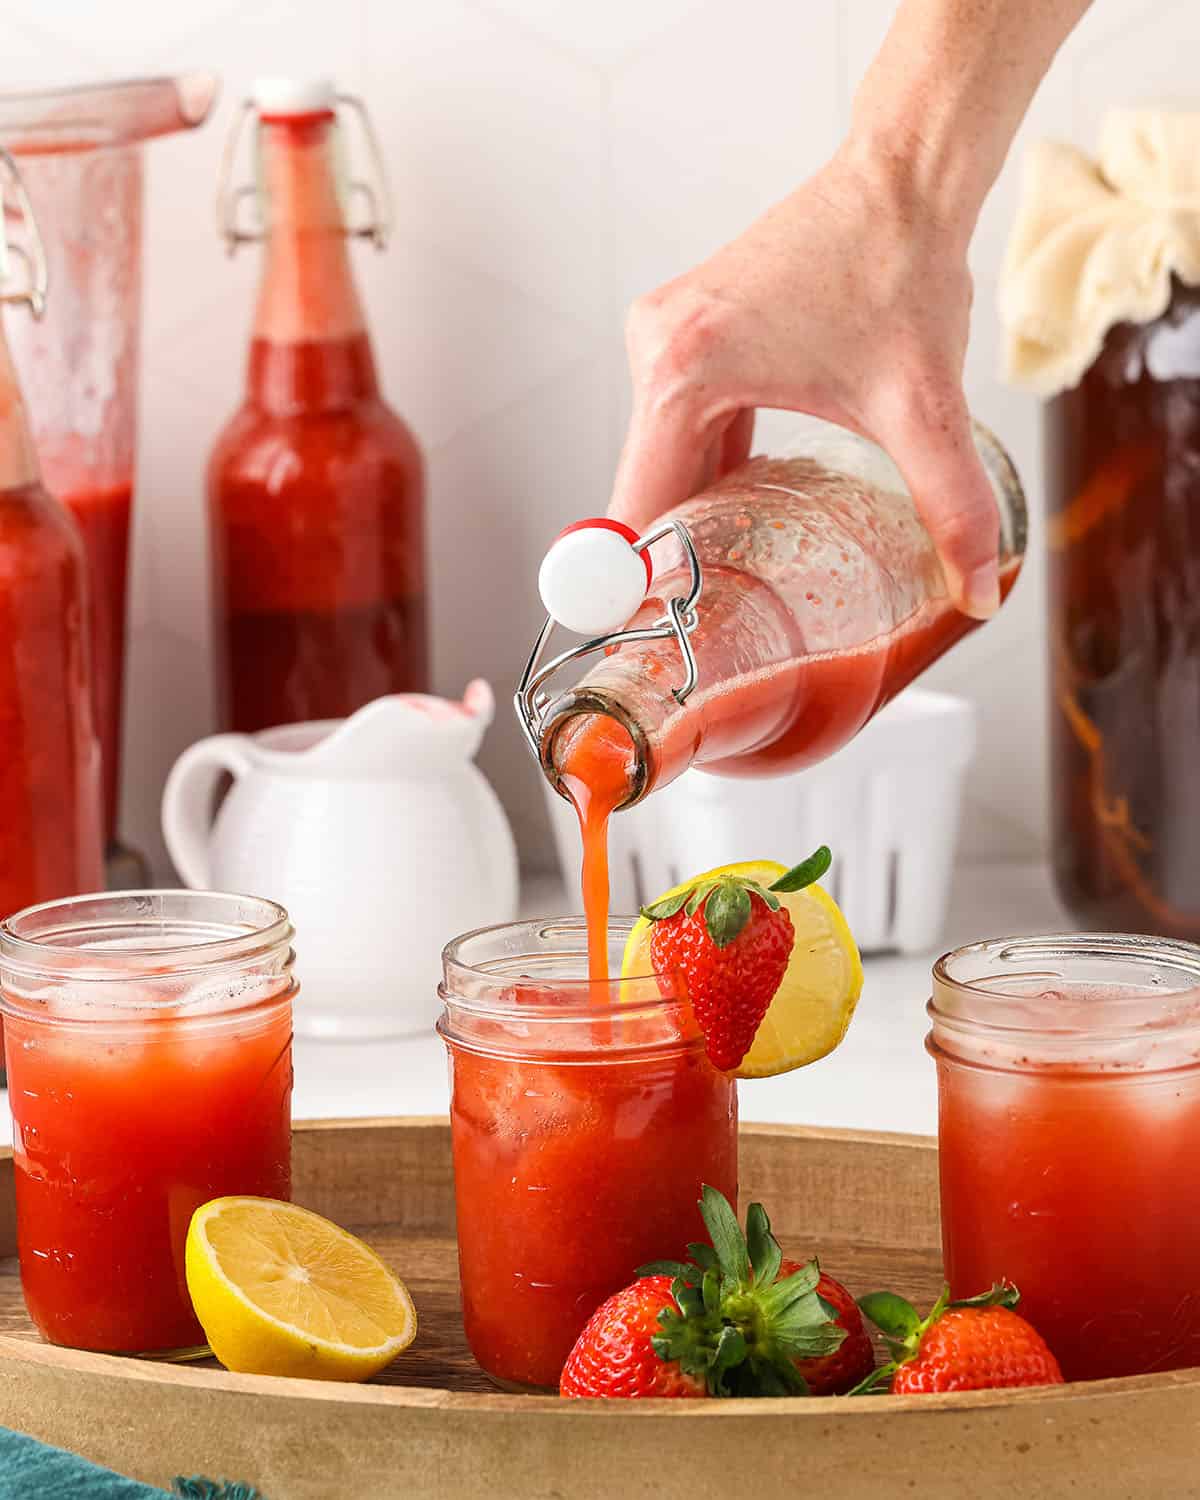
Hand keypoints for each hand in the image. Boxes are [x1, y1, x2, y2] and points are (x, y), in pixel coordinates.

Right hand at [607, 146, 1000, 617]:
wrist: (901, 179)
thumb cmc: (899, 270)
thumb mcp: (924, 406)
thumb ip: (952, 506)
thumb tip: (979, 592)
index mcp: (684, 373)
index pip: (640, 509)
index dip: (642, 583)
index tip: (651, 640)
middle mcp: (655, 350)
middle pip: (649, 489)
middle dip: (678, 557)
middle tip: (709, 629)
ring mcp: (664, 337)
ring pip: (665, 459)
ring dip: (696, 512)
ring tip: (726, 582)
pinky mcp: (686, 332)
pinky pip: (683, 424)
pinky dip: (709, 468)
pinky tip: (743, 508)